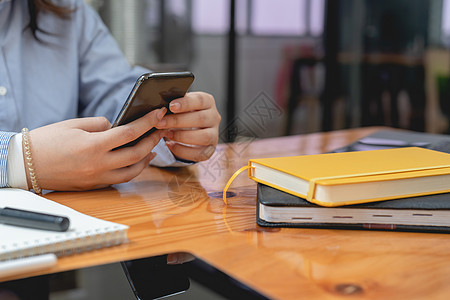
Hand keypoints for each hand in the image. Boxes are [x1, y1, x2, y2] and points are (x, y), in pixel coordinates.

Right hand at [27, 108, 166, 190]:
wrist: (25, 164)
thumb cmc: (47, 141)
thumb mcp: (74, 124)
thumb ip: (100, 124)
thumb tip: (118, 126)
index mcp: (94, 146)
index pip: (130, 132)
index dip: (148, 122)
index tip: (158, 114)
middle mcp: (98, 164)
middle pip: (137, 154)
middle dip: (152, 140)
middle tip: (160, 130)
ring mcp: (97, 178)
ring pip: (132, 171)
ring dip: (146, 159)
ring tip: (153, 147)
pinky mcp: (93, 186)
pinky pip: (120, 180)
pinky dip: (132, 170)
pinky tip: (136, 162)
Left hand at [156, 92, 220, 161]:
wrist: (189, 128)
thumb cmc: (183, 113)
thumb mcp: (179, 104)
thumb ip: (173, 101)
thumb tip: (161, 100)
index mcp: (208, 102)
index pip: (200, 100)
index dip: (185, 103)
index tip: (171, 106)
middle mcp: (214, 117)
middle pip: (201, 119)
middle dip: (177, 121)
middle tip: (160, 123)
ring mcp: (214, 134)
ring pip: (204, 137)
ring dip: (182, 136)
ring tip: (167, 134)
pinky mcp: (210, 149)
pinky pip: (200, 153)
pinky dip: (183, 150)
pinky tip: (170, 145)